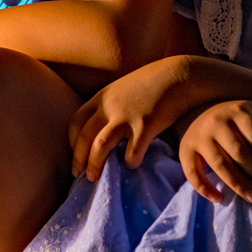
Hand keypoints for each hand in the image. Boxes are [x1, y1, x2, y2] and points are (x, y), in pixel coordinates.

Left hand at [69, 57, 194, 180]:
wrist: (179, 74)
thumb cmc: (154, 82)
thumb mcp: (123, 89)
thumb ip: (111, 105)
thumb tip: (103, 126)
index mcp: (102, 97)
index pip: (75, 122)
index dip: (72, 141)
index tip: (76, 155)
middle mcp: (109, 106)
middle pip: (83, 137)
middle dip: (78, 159)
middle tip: (79, 174)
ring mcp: (126, 116)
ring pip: (100, 146)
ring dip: (95, 164)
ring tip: (95, 177)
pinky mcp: (146, 125)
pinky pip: (132, 152)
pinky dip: (129, 162)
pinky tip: (132, 164)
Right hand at [178, 100, 251, 203]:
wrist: (200, 113)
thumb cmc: (236, 118)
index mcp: (237, 111)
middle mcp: (216, 122)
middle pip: (238, 151)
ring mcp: (200, 136)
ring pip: (219, 164)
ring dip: (237, 184)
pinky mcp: (185, 150)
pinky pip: (192, 172)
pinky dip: (204, 188)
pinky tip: (219, 198)